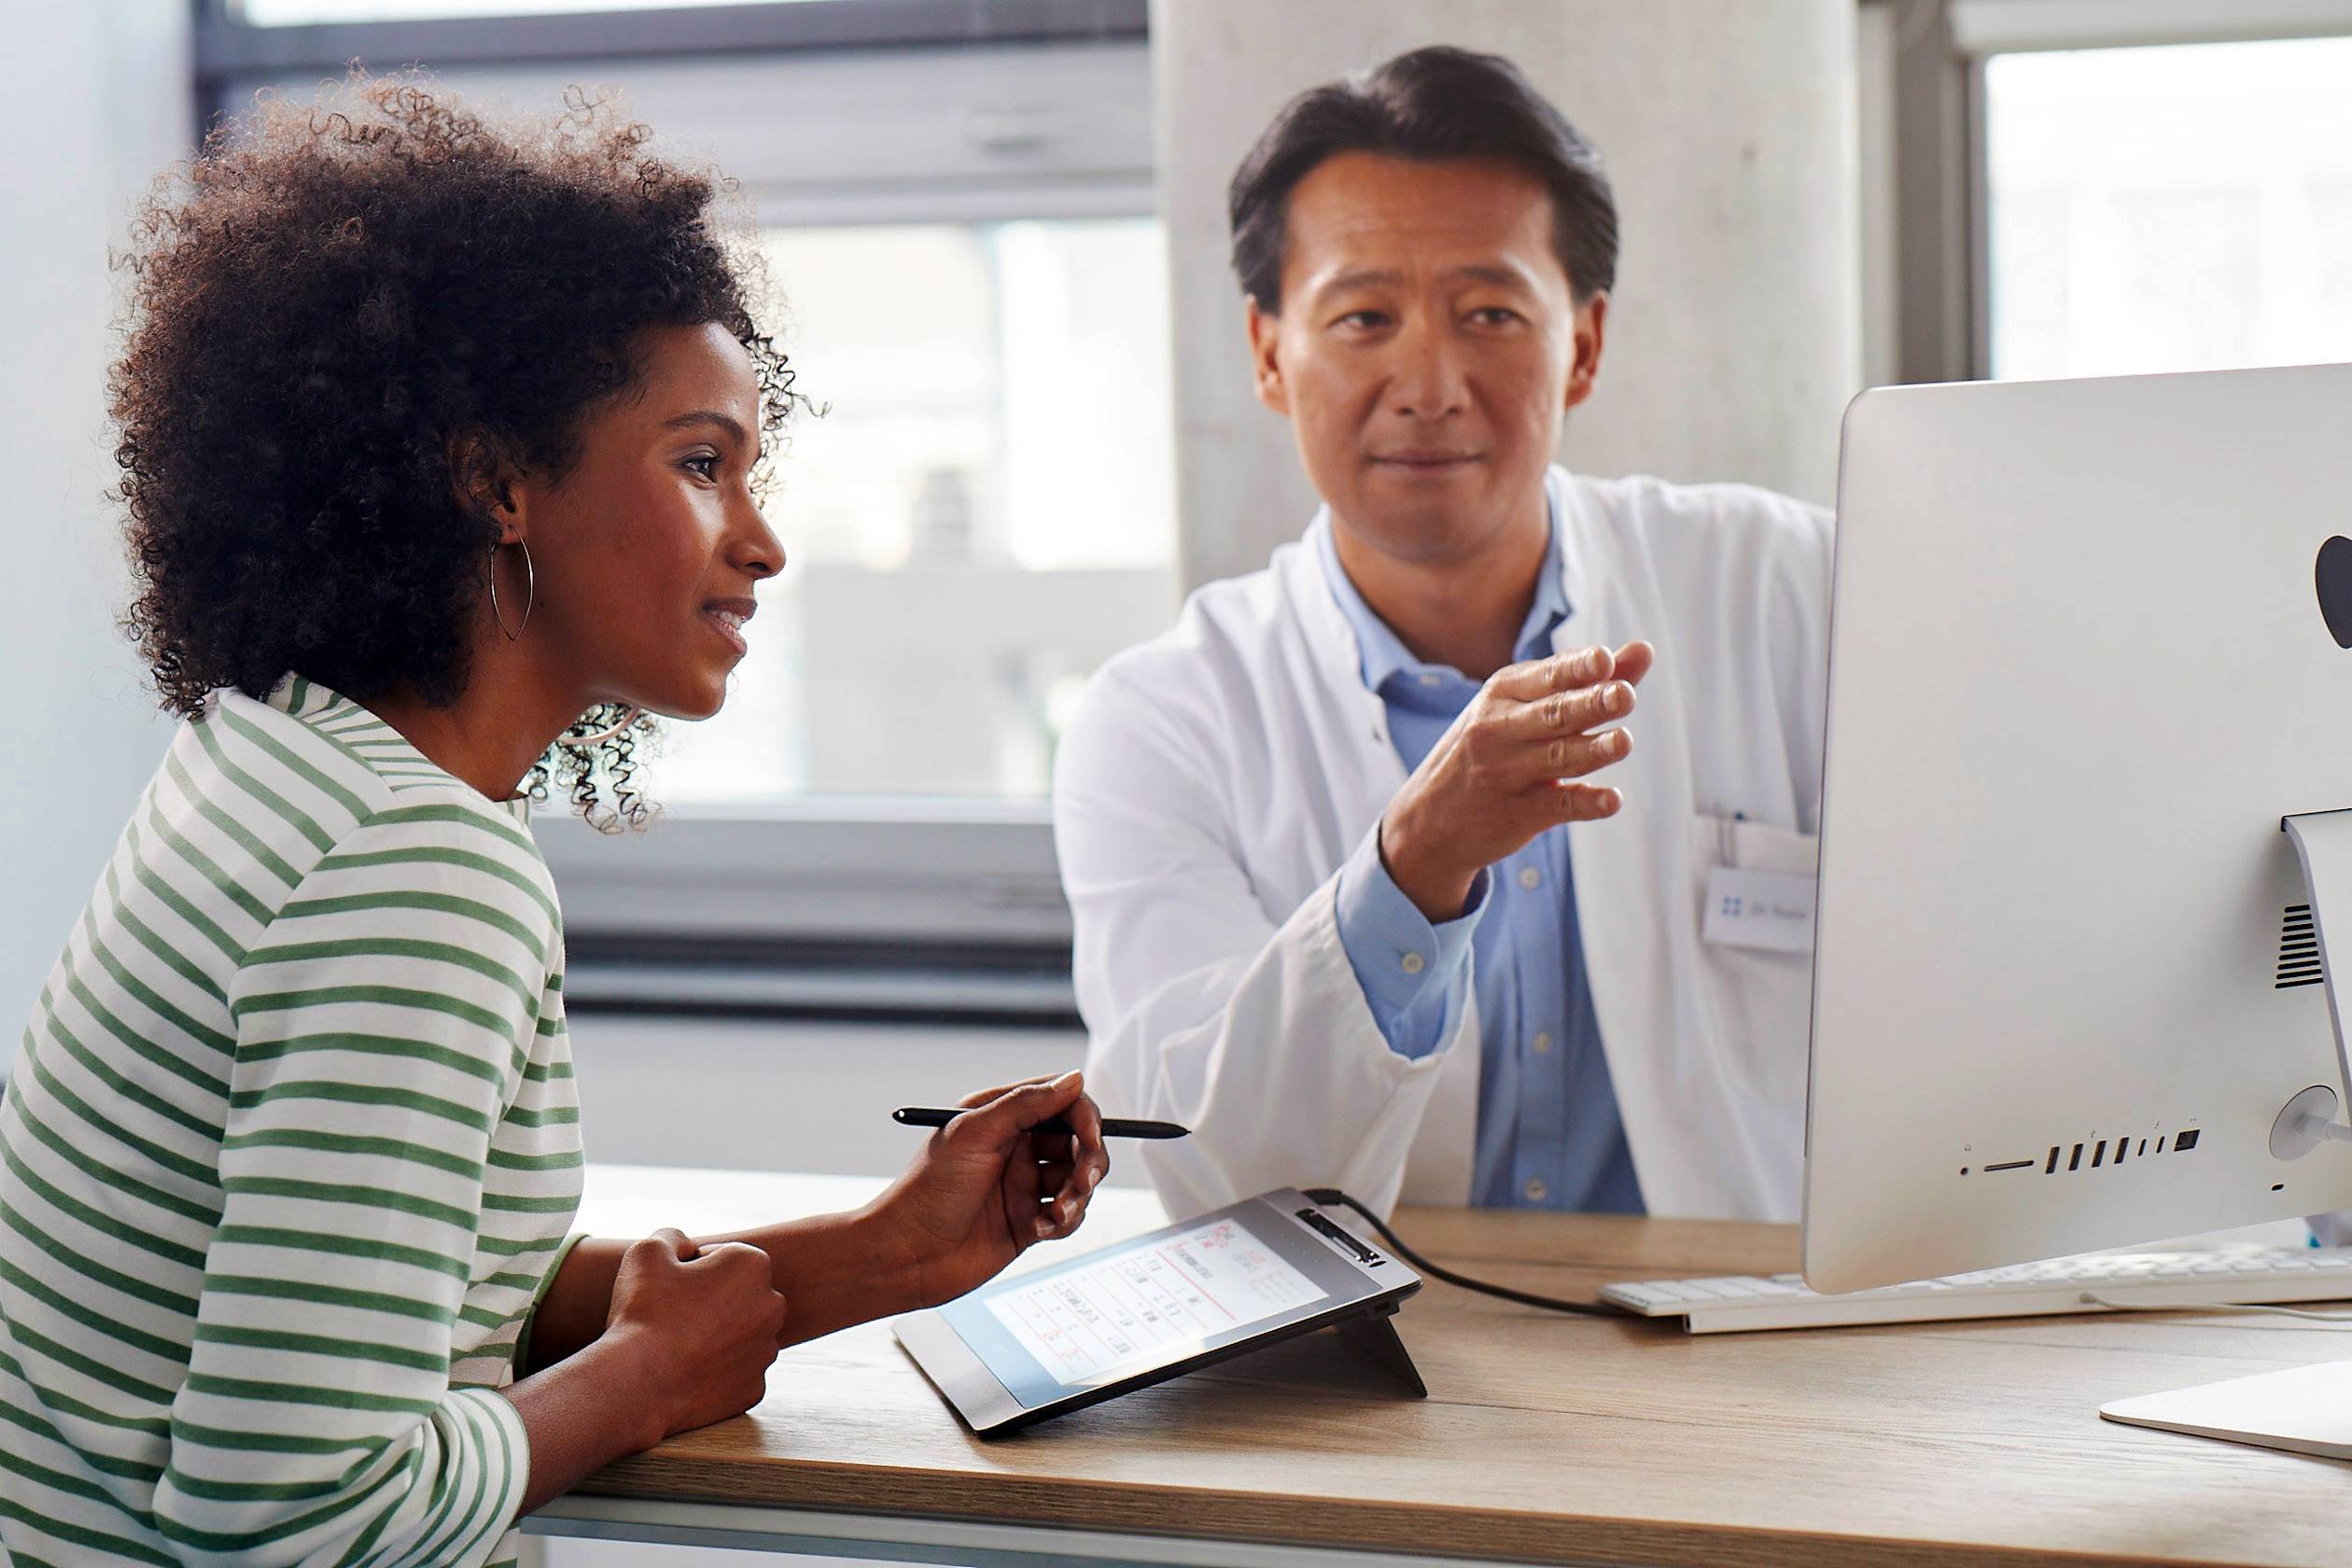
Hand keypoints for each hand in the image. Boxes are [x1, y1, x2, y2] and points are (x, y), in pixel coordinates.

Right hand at [602, 1228, 787, 1445]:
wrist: (636, 1384)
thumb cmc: (642, 1312)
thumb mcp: (648, 1251)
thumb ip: (673, 1237)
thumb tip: (686, 1247)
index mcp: (754, 1265)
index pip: (721, 1258)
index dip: (688, 1269)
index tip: (668, 1288)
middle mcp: (772, 1306)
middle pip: (737, 1296)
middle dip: (710, 1301)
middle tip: (672, 1317)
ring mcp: (766, 1351)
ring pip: (739, 1335)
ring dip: (716, 1337)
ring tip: (677, 1347)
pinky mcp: (755, 1388)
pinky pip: (735, 1373)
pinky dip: (715, 1373)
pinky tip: (686, 1373)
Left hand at [866, 1070, 1112, 1307]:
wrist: (907, 1257)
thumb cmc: (927, 1192)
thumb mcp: (974, 1134)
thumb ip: (1026, 1104)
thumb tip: (1073, 1079)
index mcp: (1000, 1118)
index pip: (1060, 1102)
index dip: (1084, 1116)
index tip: (1089, 1138)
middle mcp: (1015, 1148)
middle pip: (1078, 1141)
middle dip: (1088, 1160)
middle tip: (1082, 1181)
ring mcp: (1023, 1185)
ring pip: (1078, 1180)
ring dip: (1078, 1195)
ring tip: (1058, 1212)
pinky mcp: (1029, 1222)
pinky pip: (1068, 1215)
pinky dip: (1065, 1222)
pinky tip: (1041, 1230)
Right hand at [1379, 640, 1654, 920]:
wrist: (1429, 817)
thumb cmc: (1489, 747)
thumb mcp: (1521, 706)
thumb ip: (1584, 681)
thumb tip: (1643, 651)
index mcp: (1503, 694)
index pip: (1548, 677)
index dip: (1578, 668)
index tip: (1605, 659)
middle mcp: (1501, 730)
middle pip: (1554, 714)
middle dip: (1590, 704)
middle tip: (1625, 696)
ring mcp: (1508, 774)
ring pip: (1558, 758)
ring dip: (1594, 750)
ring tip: (1624, 741)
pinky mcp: (1519, 814)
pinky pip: (1558, 806)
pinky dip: (1586, 803)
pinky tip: (1611, 800)